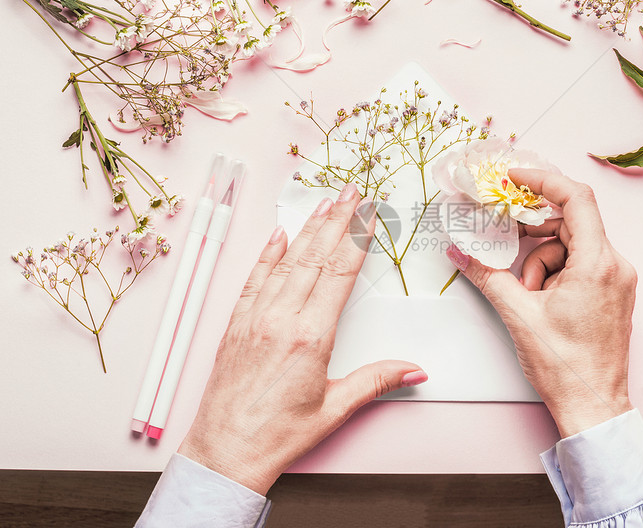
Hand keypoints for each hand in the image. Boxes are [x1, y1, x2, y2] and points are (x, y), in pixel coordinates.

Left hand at [178, 183, 426, 494]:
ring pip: (285, 262)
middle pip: (314, 257)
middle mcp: (280, 320)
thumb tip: (415, 368)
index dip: (356, 238)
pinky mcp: (235, 326)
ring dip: (307, 229)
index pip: (339, 273)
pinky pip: (254, 280)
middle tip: (351, 191)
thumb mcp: (335, 409)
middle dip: (336, 220)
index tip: (368, 213)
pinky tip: (278, 236)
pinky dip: (267, 255)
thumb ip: (377, 381)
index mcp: (310, 337)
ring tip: (324, 203)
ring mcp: (254, 319)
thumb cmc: (278, 436)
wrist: (224, 454)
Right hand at [447, 169, 635, 436]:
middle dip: (534, 236)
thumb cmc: (565, 366)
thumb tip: (459, 252)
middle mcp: (616, 266)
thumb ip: (487, 274)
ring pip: (572, 247)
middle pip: (570, 224)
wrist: (592, 406)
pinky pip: (581, 264)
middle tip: (508, 244)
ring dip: (543, 263)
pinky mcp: (613, 293)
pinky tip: (541, 300)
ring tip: (529, 297)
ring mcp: (618, 280)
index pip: (576, 199)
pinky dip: (556, 273)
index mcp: (597, 264)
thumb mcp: (518, 314)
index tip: (515, 176)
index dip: (543, 180)